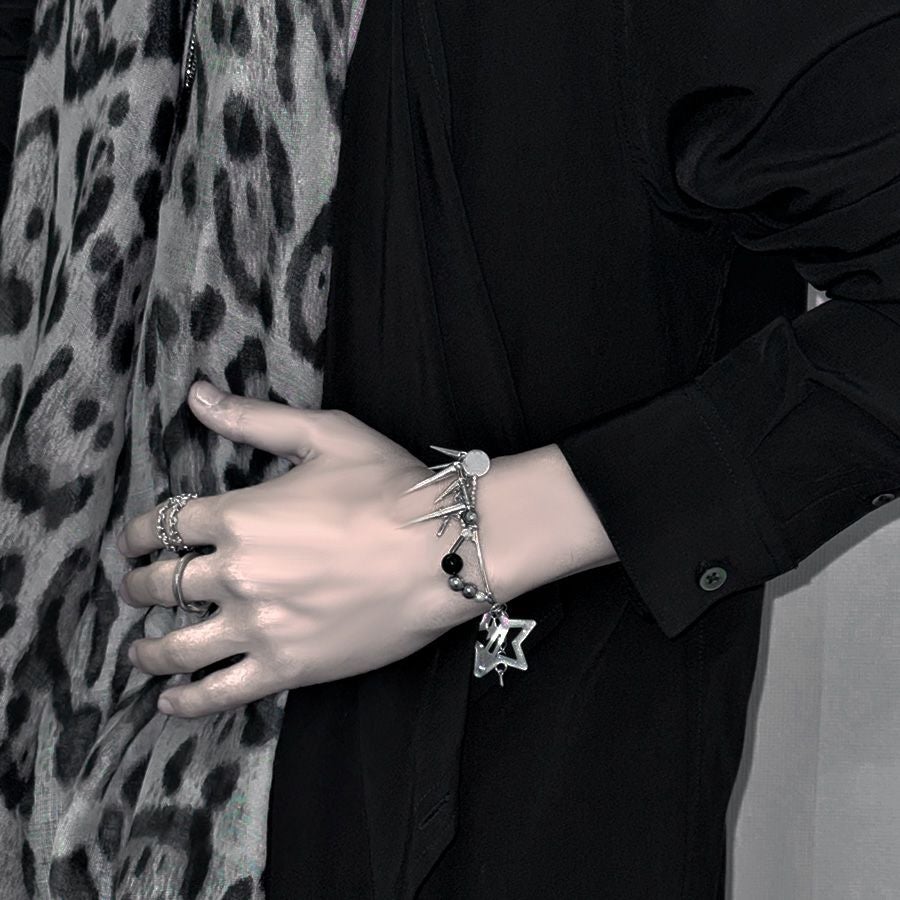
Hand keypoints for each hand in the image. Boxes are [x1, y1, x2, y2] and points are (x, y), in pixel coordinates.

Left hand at [116, 380, 484, 718]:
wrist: (445, 549)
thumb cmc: (390, 487)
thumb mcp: (325, 435)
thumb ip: (255, 420)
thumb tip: (197, 394)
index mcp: (238, 515)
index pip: (160, 526)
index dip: (136, 535)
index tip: (134, 544)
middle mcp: (236, 572)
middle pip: (160, 585)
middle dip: (139, 586)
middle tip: (140, 590)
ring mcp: (258, 624)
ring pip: (176, 646)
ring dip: (148, 649)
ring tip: (143, 651)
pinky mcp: (286, 666)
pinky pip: (219, 692)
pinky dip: (186, 701)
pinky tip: (171, 700)